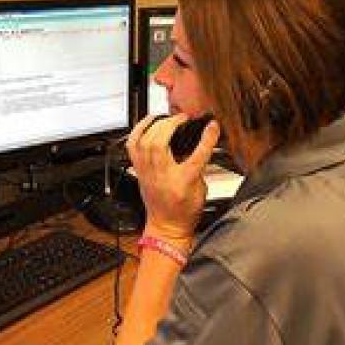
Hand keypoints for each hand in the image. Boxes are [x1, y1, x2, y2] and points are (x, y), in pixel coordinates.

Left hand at [126, 113, 219, 242]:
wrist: (167, 227)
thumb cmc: (184, 212)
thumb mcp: (202, 188)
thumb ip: (200, 165)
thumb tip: (201, 143)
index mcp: (183, 182)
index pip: (197, 155)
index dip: (207, 138)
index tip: (212, 126)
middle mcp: (162, 175)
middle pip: (161, 144)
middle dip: (172, 125)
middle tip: (183, 119)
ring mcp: (147, 172)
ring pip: (144, 142)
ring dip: (155, 124)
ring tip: (166, 118)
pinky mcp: (139, 170)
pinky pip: (132, 146)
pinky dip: (138, 130)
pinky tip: (147, 122)